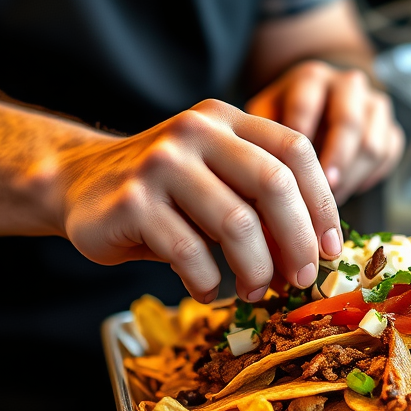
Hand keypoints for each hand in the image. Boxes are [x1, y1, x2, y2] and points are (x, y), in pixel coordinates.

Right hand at [56, 100, 343, 301]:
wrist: (78, 184)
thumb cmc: (165, 193)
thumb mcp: (217, 178)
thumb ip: (260, 200)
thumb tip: (317, 255)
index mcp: (226, 119)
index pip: (295, 151)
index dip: (323, 203)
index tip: (331, 248)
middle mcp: (196, 130)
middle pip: (274, 184)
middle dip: (298, 240)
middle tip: (302, 278)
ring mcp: (161, 162)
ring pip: (236, 223)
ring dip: (256, 269)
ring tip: (255, 291)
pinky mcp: (132, 201)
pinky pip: (189, 251)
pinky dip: (207, 281)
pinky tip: (207, 290)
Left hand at [245, 60, 404, 205]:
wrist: (324, 102)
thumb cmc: (285, 116)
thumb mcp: (264, 115)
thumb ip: (258, 134)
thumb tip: (253, 172)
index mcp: (311, 77)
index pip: (305, 106)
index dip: (296, 145)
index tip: (289, 175)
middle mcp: (348, 84)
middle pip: (348, 122)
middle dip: (334, 162)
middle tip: (322, 190)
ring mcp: (376, 105)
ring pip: (373, 144)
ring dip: (351, 177)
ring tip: (330, 201)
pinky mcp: (392, 128)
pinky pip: (389, 157)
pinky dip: (369, 178)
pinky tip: (347, 190)